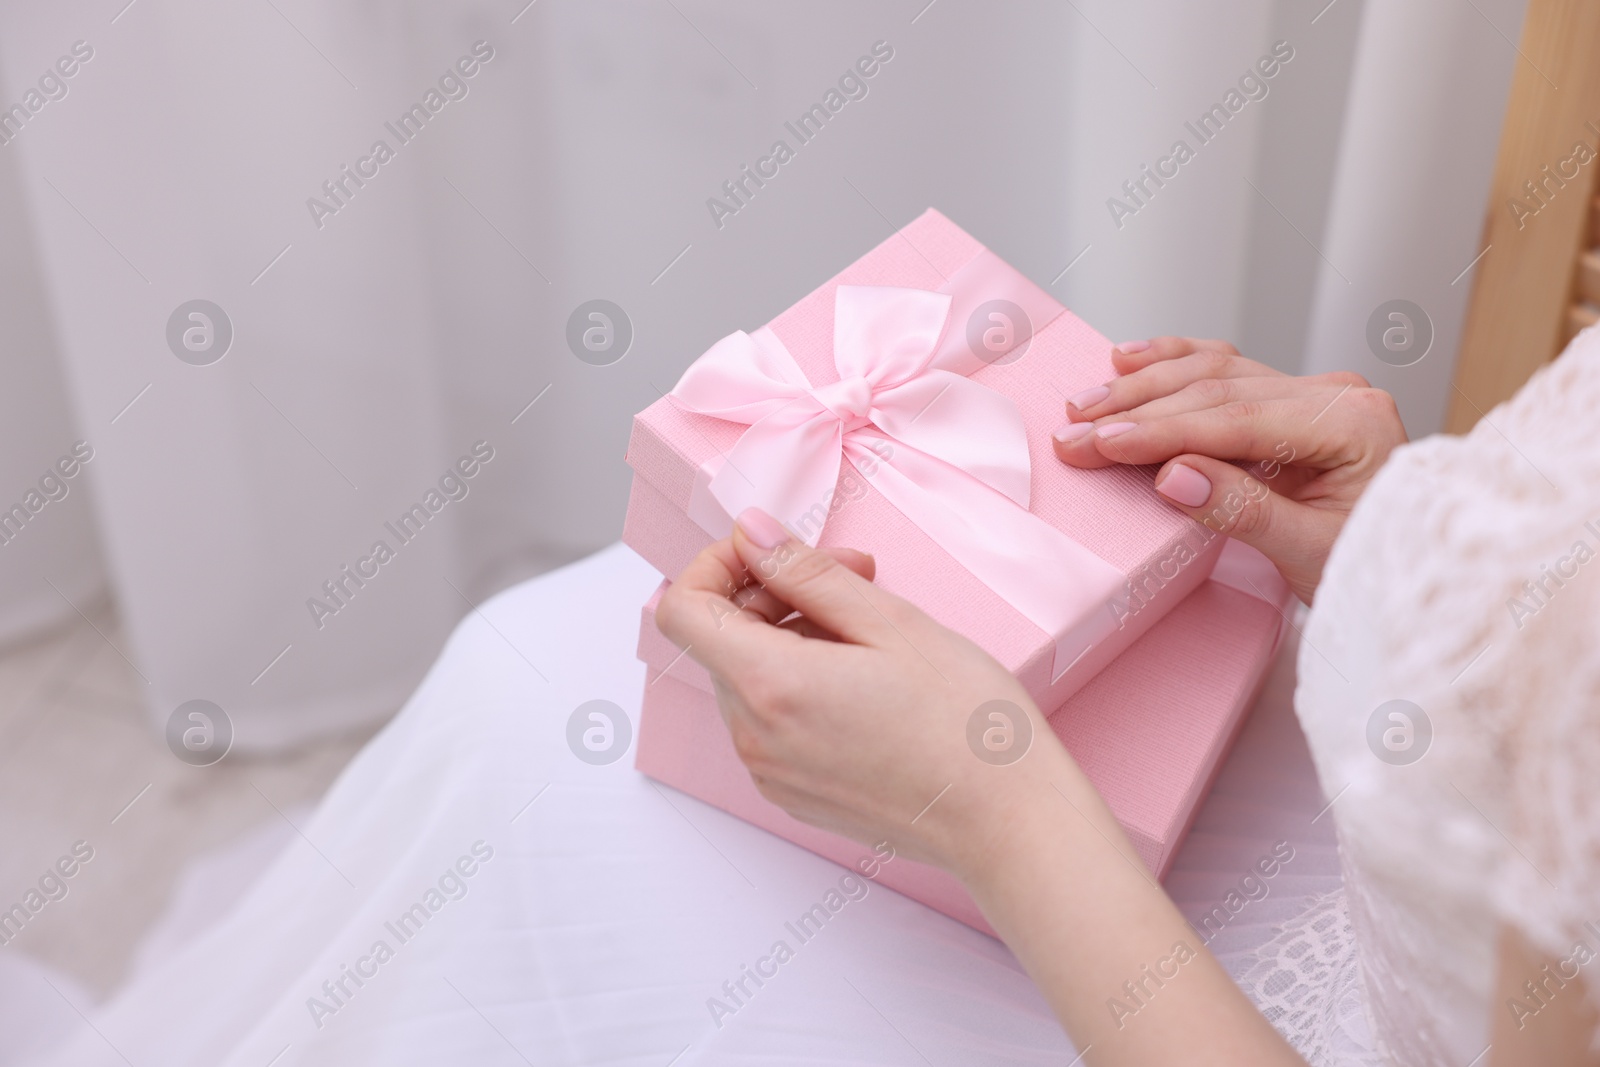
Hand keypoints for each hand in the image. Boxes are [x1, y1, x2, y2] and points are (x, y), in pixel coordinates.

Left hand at [659, 507, 1308, 1065]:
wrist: (1009, 822)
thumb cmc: (967, 723)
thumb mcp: (892, 622)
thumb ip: (807, 572)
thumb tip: (749, 531)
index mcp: (769, 685)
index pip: (682, 609)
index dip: (716, 565)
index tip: (771, 550)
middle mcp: (753, 736)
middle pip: (720, 640)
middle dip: (773, 592)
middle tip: (857, 574)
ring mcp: (769, 772)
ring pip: (746, 677)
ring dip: (792, 635)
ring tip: (873, 629)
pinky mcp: (793, 793)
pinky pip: (770, 719)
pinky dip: (800, 682)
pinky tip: (867, 678)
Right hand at [1052, 337, 1407, 603]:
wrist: (1416, 575)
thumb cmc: (1376, 566)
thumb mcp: (1310, 553)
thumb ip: (1243, 511)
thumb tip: (1171, 475)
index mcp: (1351, 422)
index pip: (1236, 419)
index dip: (1161, 432)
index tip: (1100, 445)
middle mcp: (1333, 395)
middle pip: (1217, 390)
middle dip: (1136, 412)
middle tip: (1074, 435)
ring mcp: (1313, 393)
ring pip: (1213, 374)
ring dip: (1142, 388)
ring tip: (1085, 405)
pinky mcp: (1292, 401)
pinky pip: (1225, 372)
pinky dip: (1174, 365)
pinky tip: (1128, 360)